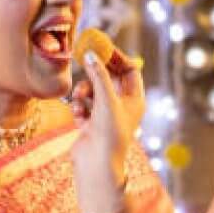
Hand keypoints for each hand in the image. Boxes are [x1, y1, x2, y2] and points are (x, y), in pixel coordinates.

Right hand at [71, 49, 143, 211]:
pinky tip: (78, 118)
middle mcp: (123, 106)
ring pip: (93, 91)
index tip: (101, 47)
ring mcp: (106, 115)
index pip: (130, 70)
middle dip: (95, 73)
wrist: (96, 164)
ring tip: (79, 99)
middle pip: (109, 78)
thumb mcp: (105, 99)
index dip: (117, 58)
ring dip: (83, 92)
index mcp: (135, 100)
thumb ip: (98, 74)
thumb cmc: (109, 133)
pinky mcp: (91, 124)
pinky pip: (83, 106)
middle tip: (83, 59)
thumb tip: (90, 54)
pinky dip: (79, 108)